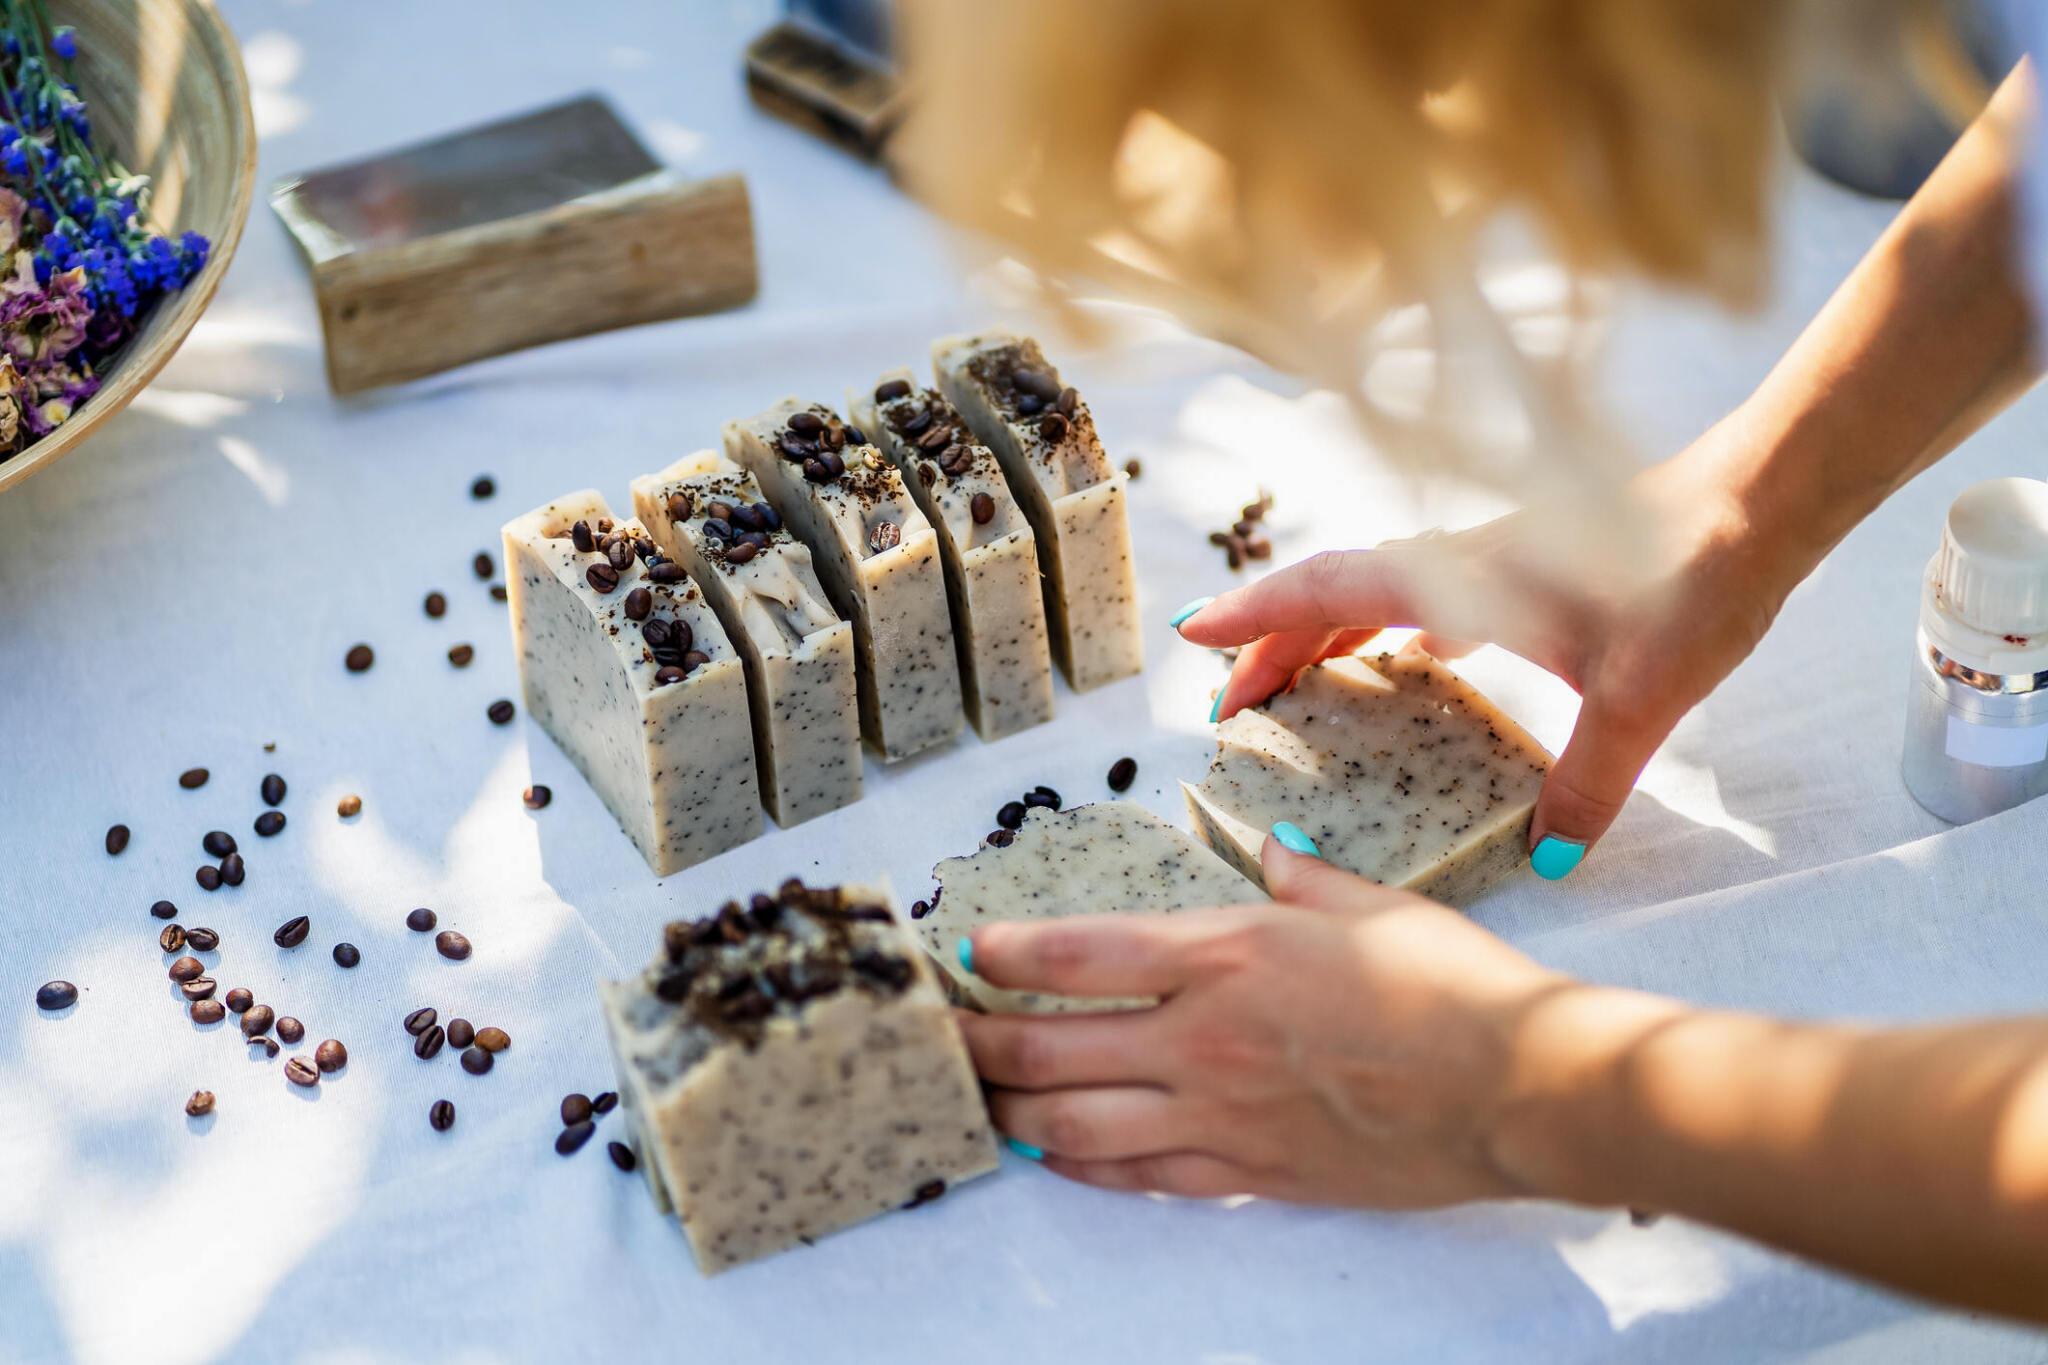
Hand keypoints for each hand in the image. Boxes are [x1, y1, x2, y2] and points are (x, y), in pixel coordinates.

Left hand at [956, 839, 1565, 1204]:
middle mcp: (1204, 1037)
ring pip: (1076, 1125)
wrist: (1517, 1087)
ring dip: (1013, 1112)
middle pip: (1048, 1047)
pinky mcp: (1251, 1174)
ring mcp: (1221, 1115)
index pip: (1080, 954)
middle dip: (978, 1044)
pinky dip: (1084, 1165)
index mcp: (1227, 954)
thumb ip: (1298, 879)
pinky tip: (1056, 1153)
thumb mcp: (1366, 906)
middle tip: (941, 1038)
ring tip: (980, 1101)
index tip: (967, 955)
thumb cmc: (1452, 985)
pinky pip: (1141, 1175)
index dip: (1007, 956)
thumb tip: (1265, 850)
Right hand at [1174, 424, 1812, 867]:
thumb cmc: (1697, 578)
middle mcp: (1459, 564)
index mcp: (1458, 580)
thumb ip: (1589, 780)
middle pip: (1334, 594)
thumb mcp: (1641, 695)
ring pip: (1377, 593)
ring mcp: (1489, 564)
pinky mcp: (1526, 570)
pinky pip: (1429, 597)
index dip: (1254, 617)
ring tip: (1290, 685)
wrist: (1763, 504)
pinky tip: (1413, 661)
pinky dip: (1393, 628)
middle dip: (1269, 642)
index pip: (1327, 592)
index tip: (1192, 638)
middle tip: (1223, 702)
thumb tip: (1552, 857)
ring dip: (1324, 633)